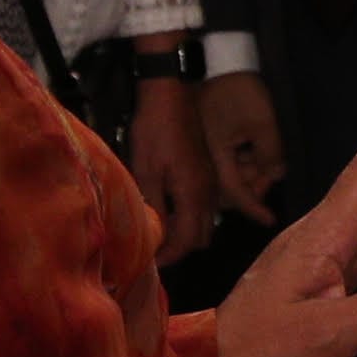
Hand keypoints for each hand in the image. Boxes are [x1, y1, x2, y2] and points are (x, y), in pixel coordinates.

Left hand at [121, 71, 221, 256]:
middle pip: (201, 237)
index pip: (187, 240)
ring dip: (186, 233)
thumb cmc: (154, 130)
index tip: (151, 261)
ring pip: (206, 222)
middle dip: (180, 248)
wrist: (170, 94)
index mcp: (194, 194)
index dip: (170, 256)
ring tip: (159, 231)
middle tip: (154, 248)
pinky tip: (168, 209)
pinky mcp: (207, 172)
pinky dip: (190, 217)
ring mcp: (211, 182)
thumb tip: (153, 236)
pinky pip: (205, 207)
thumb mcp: (146, 169)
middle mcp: (209, 192)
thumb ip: (153, 206)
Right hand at [208, 71, 285, 221]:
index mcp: (213, 158)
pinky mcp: (206, 142)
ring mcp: (203, 151)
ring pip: (229, 177)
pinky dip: (243, 162)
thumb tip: (277, 176)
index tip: (270, 219)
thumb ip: (270, 154)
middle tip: (274, 173)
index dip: (254, 208)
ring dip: (251, 174)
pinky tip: (256, 152)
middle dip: (255, 187)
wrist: (215, 63)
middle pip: (230, 190)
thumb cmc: (237, 92)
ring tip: (270, 160)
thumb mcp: (262, 123)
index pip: (236, 194)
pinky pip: (226, 162)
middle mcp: (204, 160)